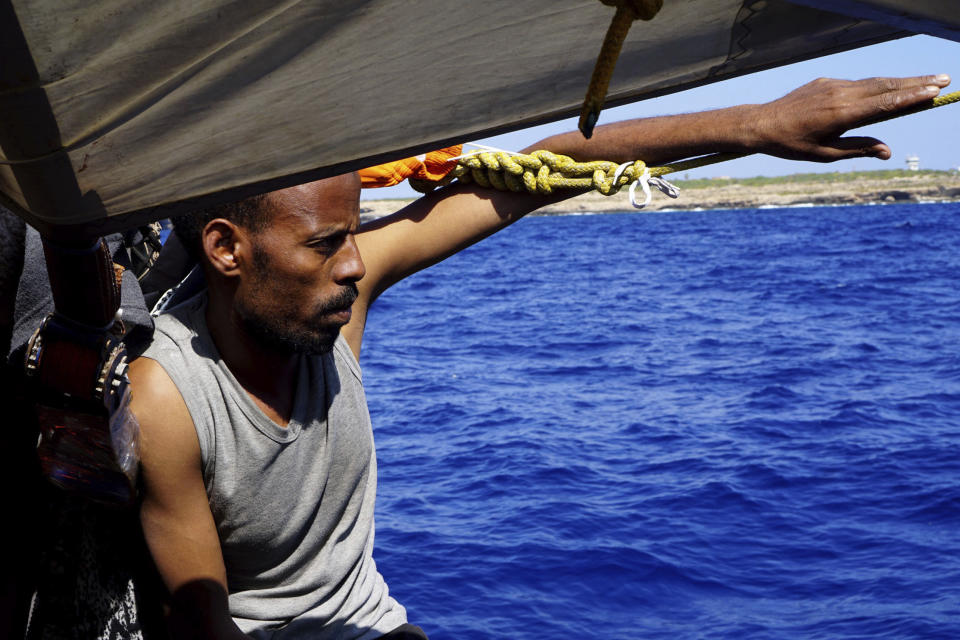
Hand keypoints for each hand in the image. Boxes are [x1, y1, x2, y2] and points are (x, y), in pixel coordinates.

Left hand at [751, 74, 950, 161]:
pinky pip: (856, 84)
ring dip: (900, 82)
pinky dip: (875, 86)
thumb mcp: (825, 154)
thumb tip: (888, 151)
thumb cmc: (792, 145)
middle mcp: (840, 95)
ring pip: (873, 82)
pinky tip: (888, 90)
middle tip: (944, 80)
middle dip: (917, 83)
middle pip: (886, 86)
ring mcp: (832, 85)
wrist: (760, 124)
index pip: (885, 103)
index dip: (911, 97)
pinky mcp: (826, 82)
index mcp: (842, 114)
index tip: (935, 92)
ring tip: (926, 82)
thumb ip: (858, 150)